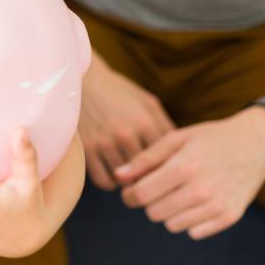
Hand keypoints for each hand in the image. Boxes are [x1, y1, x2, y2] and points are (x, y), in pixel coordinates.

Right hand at [79, 58, 175, 189]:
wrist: (83, 81)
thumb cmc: (120, 92)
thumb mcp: (148, 103)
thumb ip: (165, 127)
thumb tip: (181, 155)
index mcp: (145, 123)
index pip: (165, 159)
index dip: (168, 168)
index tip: (168, 171)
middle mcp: (126, 134)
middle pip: (146, 172)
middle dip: (150, 177)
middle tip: (152, 179)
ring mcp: (104, 143)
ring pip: (125, 180)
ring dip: (130, 182)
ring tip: (133, 177)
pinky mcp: (87, 149)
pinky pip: (103, 180)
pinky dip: (111, 182)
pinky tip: (115, 175)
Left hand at [114, 107, 264, 239]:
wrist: (256, 143)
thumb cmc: (210, 138)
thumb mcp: (176, 139)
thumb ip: (144, 159)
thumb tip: (118, 177)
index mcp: (183, 167)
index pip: (140, 195)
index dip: (129, 195)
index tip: (130, 190)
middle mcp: (201, 190)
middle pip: (154, 213)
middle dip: (149, 202)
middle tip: (157, 189)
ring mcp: (217, 206)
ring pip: (172, 225)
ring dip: (169, 212)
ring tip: (178, 192)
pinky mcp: (230, 217)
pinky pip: (194, 232)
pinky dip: (190, 220)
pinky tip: (196, 202)